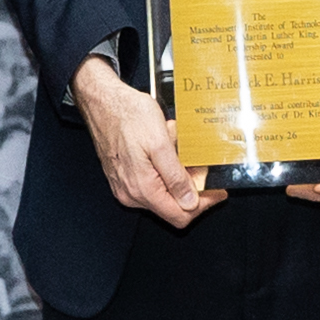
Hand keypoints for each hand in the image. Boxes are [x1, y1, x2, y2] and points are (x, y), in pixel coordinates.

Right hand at [76, 54, 221, 229]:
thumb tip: (190, 203)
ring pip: (164, 191)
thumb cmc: (128, 116)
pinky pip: (152, 181)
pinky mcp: (125, 178)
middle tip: (196, 158)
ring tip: (174, 143)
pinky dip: (163, 166)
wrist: (103, 103)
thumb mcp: (160, 143)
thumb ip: (175, 177)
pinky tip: (163, 145)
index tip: (217, 191)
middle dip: (190, 183)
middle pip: (173, 205)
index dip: (203, 205)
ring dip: (176, 170)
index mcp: (142, 189)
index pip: (180, 215)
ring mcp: (126, 188)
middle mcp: (132, 194)